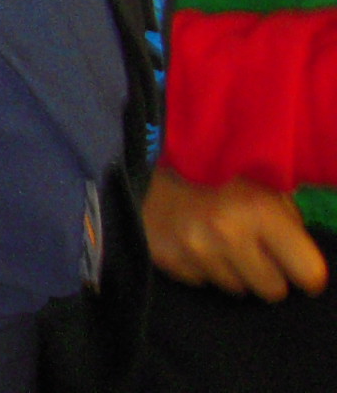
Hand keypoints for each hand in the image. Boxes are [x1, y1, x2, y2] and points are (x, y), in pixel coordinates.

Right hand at [144, 163, 329, 300]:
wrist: (145, 163)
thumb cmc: (213, 171)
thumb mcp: (259, 182)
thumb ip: (287, 217)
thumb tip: (305, 254)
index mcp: (260, 211)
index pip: (309, 273)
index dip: (306, 270)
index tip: (297, 264)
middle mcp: (229, 235)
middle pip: (273, 290)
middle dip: (269, 273)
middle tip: (254, 250)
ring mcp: (196, 251)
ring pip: (238, 289)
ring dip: (234, 270)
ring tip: (218, 239)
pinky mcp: (170, 261)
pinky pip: (204, 283)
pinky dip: (204, 268)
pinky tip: (194, 241)